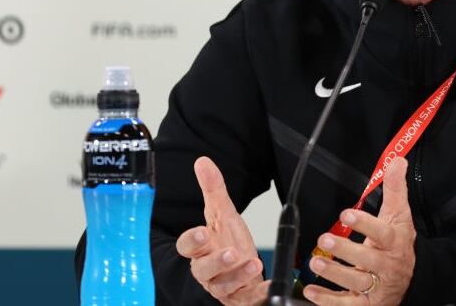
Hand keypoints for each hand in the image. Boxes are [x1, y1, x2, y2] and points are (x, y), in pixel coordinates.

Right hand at [176, 156, 269, 304]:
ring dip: (238, 276)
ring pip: (224, 285)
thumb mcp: (223, 214)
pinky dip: (258, 293)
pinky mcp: (239, 297)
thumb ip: (213, 190)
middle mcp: (208, 270)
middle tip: (230, 253)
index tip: (202, 232)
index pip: (187, 246)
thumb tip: (203, 162)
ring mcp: (223, 285)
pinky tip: (268, 285)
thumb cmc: (228, 242)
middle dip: (215, 262)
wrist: (241, 269)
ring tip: (253, 264)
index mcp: (201, 248)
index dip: (192, 241)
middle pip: (204, 269)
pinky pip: (247, 299)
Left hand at [304, 157, 416, 304]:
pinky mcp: (365, 303)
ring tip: (315, 263)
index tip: (347, 214)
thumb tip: (396, 161)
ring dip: (334, 273)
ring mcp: (376, 286)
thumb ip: (395, 189)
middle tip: (323, 239)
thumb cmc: (400, 244)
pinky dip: (327, 299)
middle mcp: (386, 266)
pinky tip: (311, 291)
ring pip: (356, 281)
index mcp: (394, 243)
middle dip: (345, 250)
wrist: (413, 278)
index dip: (365, 224)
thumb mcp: (399, 216)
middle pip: (367, 260)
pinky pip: (346, 304)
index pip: (382, 234)